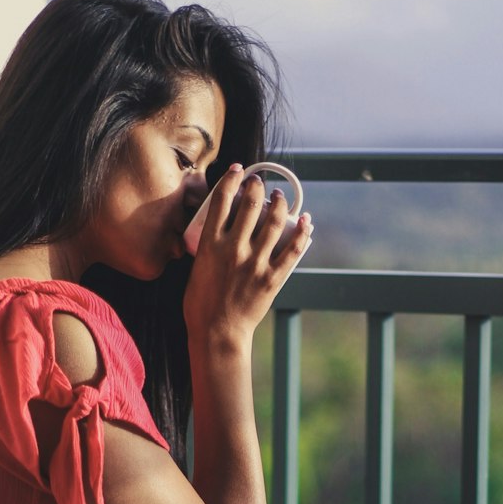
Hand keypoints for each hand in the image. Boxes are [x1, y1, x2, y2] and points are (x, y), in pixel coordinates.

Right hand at [182, 164, 311, 352]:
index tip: (238, 171)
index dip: (231, 179)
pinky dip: (302, 233)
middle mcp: (233, 249)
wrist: (217, 333)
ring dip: (279, 204)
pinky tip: (306, 222)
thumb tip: (218, 233)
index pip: (221, 200)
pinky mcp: (272, 278)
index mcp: (210, 244)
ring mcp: (254, 263)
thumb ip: (207, 249)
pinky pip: (292, 250)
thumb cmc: (201, 305)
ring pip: (274, 222)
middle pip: (249, 205)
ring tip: (280, 197)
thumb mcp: (196, 269)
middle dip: (257, 187)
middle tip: (260, 184)